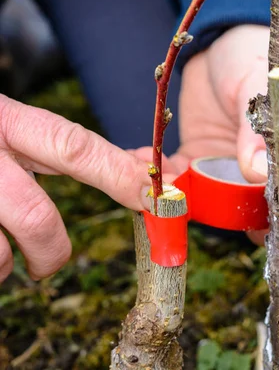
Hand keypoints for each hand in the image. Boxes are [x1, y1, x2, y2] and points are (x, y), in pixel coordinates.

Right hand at [0, 95, 176, 282]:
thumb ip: (71, 150)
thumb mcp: (18, 128)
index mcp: (10, 124)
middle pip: (35, 218)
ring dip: (2, 263)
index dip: (117, 174)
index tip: (154, 197)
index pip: (73, 147)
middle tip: (49, 262)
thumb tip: (141, 169)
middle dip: (52, 252)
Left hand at [172, 25, 269, 243]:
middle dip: (210, 212)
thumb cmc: (250, 61)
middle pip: (236, 210)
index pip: (278, 200)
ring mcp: (217, 167)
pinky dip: (156, 176)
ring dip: (175, 197)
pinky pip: (173, 177)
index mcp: (277, 159)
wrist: (220, 45)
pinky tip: (142, 162)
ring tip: (154, 182)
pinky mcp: (191, 158)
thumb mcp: (255, 88)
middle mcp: (249, 172)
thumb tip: (256, 170)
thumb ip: (255, 128)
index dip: (266, 220)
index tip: (245, 227)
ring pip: (199, 199)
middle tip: (180, 204)